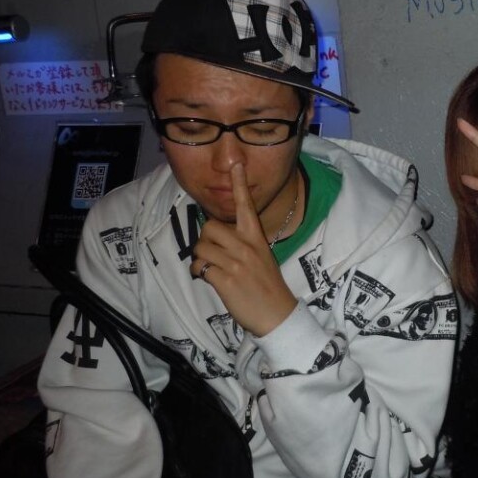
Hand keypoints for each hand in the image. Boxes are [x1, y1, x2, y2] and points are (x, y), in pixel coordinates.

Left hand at [191, 164, 296, 335]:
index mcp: (256, 237)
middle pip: (209, 227)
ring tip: (211, 268)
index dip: (240, 184)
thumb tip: (217, 236)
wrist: (278, 314)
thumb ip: (243, 243)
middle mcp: (246, 246)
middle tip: (213, 253)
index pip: (246, 205)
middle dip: (205, 239)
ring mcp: (236, 263)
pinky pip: (200, 267)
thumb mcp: (261, 257)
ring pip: (201, 247)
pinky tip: (209, 279)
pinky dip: (199, 273)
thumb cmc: (268, 285)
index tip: (236, 164)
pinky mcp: (226, 279)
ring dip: (200, 258)